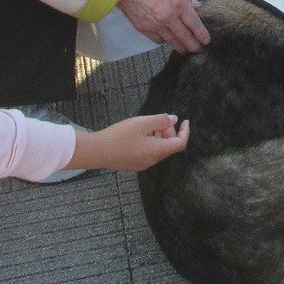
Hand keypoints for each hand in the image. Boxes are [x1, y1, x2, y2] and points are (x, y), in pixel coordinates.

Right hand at [67, 113, 189, 171]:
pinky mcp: (133, 164)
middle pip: (169, 147)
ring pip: (158, 150)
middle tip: (162, 120)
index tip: (185, 121)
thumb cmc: (120, 136)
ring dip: (159, 137)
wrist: (98, 152)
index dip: (185, 132)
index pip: (180, 143)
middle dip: (170, 132)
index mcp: (158, 151)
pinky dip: (150, 142)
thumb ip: (160, 120)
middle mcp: (152, 160)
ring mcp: (142, 164)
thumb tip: (174, 119)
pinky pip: (148, 153)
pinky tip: (139, 134)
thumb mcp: (142, 123)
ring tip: (150, 125)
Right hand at [116, 0, 208, 51]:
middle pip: (185, 37)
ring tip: (186, 49)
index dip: (202, 34)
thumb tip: (196, 6)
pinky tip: (168, 41)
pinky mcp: (146, 30)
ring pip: (173, 42)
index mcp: (178, 3)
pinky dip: (165, 42)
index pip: (195, 24)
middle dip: (194, 46)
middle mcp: (169, 17)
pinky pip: (159, 40)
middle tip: (199, 50)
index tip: (206, 40)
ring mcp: (156, 25)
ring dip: (181, 47)